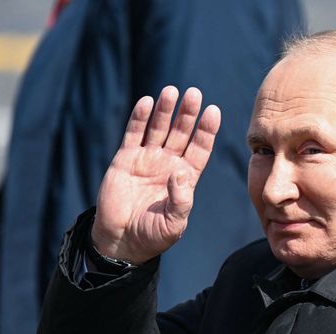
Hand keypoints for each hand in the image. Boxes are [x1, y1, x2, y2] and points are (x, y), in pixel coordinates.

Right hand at [91, 86, 220, 264]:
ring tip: (172, 91)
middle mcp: (169, 164)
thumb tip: (182, 173)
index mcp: (186, 178)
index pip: (200, 148)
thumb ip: (182, 200)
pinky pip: (134, 134)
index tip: (213, 111)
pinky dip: (140, 118)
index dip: (206, 130)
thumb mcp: (174, 223)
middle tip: (194, 93)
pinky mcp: (125, 159)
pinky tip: (147, 102)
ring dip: (165, 110)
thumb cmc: (153, 235)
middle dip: (187, 113)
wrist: (121, 241)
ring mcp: (147, 159)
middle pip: (181, 133)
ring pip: (159, 128)